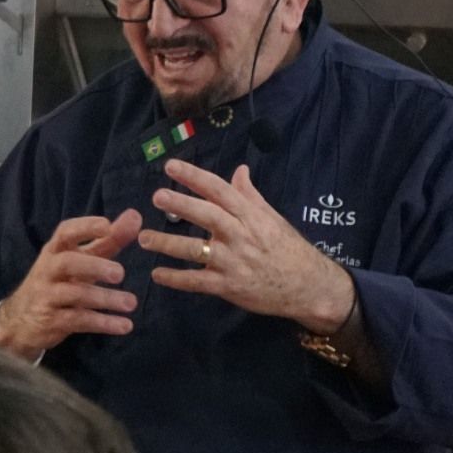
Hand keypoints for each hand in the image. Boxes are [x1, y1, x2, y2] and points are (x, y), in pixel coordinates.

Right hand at [0, 209, 142, 358]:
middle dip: (94, 266)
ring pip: (75, 294)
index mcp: (56, 250)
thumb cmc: (59, 281)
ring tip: (131, 303)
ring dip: (105, 298)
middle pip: (67, 263)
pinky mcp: (52, 321)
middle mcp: (48, 270)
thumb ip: (108, 240)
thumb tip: (135, 216)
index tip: (107, 225)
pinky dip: (103, 323)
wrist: (21, 321)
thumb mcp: (81, 259)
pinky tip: (125, 326)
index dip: (85, 227)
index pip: (66, 233)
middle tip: (120, 273)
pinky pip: (78, 320)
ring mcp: (48, 296)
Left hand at [140, 159, 355, 332]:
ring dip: (168, 244)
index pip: (220, 190)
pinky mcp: (229, 287)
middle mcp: (241, 235)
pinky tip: (157, 275)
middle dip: (181, 205)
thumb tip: (239, 169)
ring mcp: (234, 262)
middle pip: (208, 215)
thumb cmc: (289, 249)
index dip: (194, 176)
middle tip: (156, 195)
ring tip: (144, 238)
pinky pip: (198, 282)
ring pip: (197, 250)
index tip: (171, 165)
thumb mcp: (272, 217)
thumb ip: (250, 195)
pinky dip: (176, 279)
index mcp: (250, 215)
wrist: (308, 286)